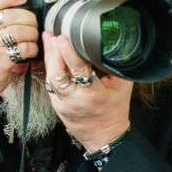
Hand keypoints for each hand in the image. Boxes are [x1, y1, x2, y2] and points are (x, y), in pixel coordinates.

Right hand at [0, 0, 37, 105]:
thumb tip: (18, 3)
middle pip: (11, 15)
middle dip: (28, 18)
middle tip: (32, 23)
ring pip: (20, 31)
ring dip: (32, 33)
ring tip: (32, 36)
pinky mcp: (1, 60)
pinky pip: (24, 48)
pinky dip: (32, 48)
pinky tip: (30, 50)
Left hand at [42, 31, 131, 151]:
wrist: (104, 136)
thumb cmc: (115, 110)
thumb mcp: (122, 86)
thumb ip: (114, 65)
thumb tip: (107, 44)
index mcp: (93, 94)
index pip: (79, 71)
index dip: (69, 53)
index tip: (63, 38)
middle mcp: (75, 100)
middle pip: (57, 74)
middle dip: (53, 52)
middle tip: (51, 35)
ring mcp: (63, 104)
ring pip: (50, 78)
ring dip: (49, 57)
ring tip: (48, 40)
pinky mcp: (56, 105)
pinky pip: (50, 83)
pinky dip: (50, 68)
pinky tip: (50, 55)